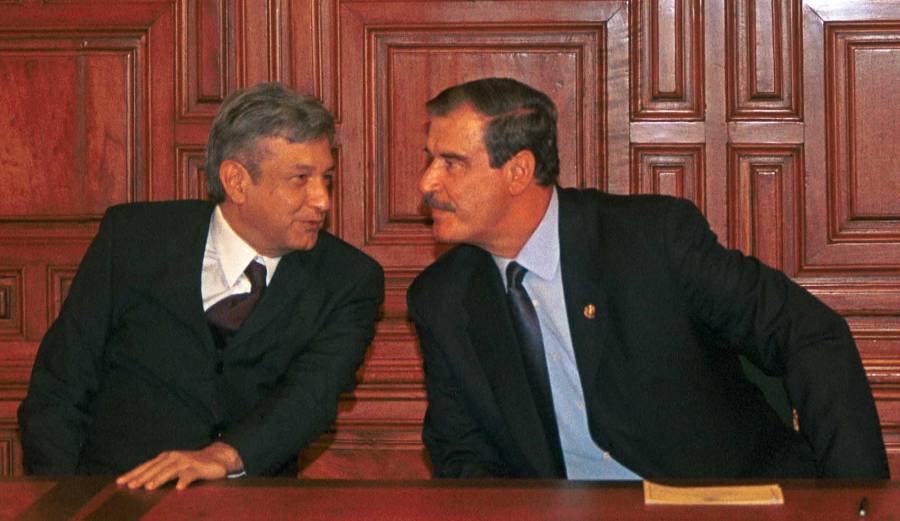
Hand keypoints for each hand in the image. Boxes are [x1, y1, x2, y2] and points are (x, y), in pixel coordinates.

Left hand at [116, 442, 243, 490]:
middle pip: (155, 468)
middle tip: (131, 486)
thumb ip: (160, 473)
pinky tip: (179, 487)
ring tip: (149, 486)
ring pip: (170, 470)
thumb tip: (141, 482)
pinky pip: (190, 474)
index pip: (146, 466)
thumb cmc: (192, 465)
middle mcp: (173, 457)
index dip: (133, 473)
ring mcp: (186, 461)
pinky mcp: (198, 467)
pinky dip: (184, 480)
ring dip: (159, 478)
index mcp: (165, 458)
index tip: (119, 482)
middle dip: (142, 477)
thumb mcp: (174, 467)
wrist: (217, 458)